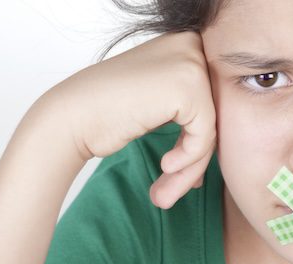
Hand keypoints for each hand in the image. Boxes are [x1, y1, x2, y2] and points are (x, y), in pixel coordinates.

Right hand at [40, 31, 216, 208]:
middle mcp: (191, 43)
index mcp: (185, 43)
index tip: (180, 174)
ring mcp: (190, 60)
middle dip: (196, 160)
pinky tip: (166, 165)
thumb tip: (222, 143)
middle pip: (215, 114)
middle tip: (173, 191)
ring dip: (192, 167)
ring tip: (166, 193)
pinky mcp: (188, 84)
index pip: (212, 102)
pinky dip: (189, 158)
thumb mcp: (160, 105)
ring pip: (213, 128)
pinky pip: (206, 134)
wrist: (70, 118)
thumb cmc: (108, 115)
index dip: (198, 143)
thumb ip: (192, 113)